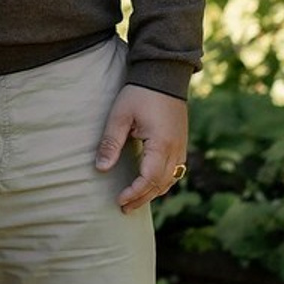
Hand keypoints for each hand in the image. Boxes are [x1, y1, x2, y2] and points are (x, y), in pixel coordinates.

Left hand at [95, 83, 188, 212]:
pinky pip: (175, 171)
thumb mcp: (120, 116)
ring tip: (134, 201)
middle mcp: (176, 150)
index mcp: (162, 144)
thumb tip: (101, 168)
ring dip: (153, 192)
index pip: (149, 179)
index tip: (119, 200)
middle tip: (124, 208)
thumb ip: (111, 143)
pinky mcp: (181, 143)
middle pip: (161, 184)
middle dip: (142, 198)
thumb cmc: (139, 93)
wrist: (163, 75)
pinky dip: (162, 182)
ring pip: (171, 180)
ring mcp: (181, 147)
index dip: (134, 193)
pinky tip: (150, 184)